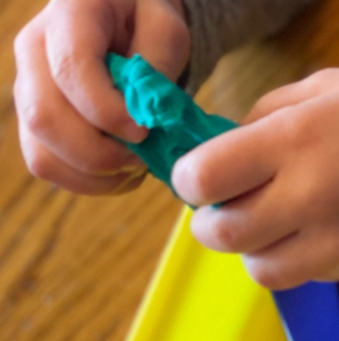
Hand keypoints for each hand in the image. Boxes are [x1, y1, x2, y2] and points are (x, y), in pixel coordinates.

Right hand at [14, 0, 189, 194]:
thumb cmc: (146, 23)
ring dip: (97, 175)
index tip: (144, 131)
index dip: (108, 112)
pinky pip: (50, 168)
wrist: (126, 22)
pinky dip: (91, 182)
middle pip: (46, 119)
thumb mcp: (165, 28)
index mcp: (67, 16)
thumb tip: (144, 114)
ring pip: (43, 154)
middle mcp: (33, 53)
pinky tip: (122, 170)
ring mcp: (28, 91)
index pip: (71, 70)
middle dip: (102, 153)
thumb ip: (157, 65)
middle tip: (143, 156)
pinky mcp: (36, 124)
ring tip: (136, 164)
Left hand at [172, 63, 338, 287]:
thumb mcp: (324, 88)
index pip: (203, 178)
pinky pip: (301, 274)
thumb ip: (265, 118)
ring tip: (275, 222)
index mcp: (295, 140)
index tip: (200, 174)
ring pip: (258, 269)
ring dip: (254, 248)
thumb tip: (223, 150)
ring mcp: (336, 241)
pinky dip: (296, 256)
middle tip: (227, 205)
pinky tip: (320, 227)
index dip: (189, 178)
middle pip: (221, 235)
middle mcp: (310, 197)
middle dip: (212, 221)